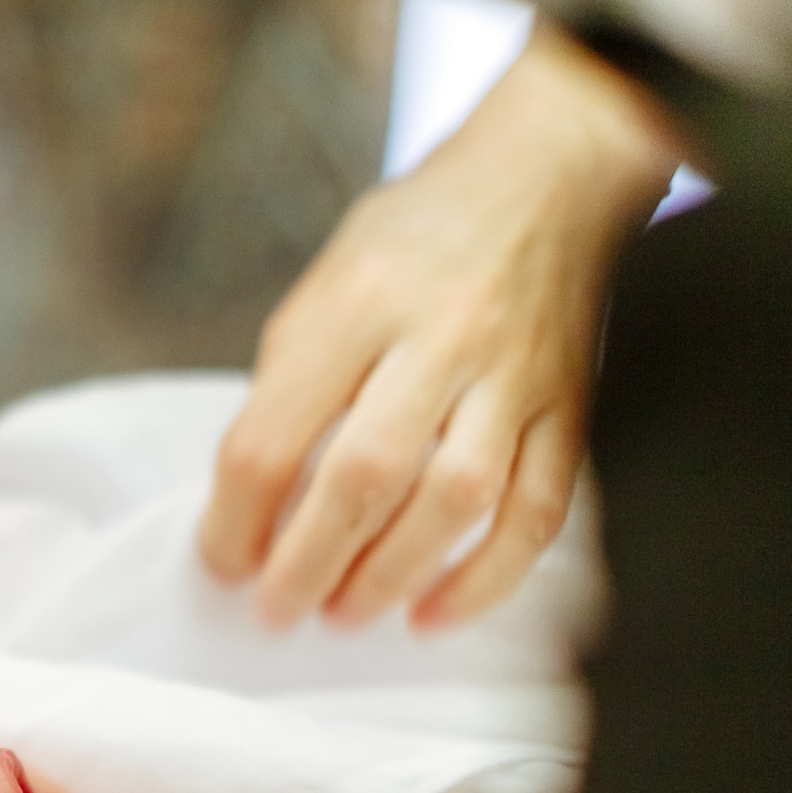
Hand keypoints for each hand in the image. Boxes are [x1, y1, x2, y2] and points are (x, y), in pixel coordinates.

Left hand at [198, 27, 677, 631]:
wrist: (546, 177)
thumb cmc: (416, 239)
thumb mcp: (327, 282)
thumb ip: (290, 383)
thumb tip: (253, 506)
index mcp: (358, 302)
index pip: (274, 436)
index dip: (235, 521)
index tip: (223, 564)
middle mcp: (440, 337)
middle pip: (364, 476)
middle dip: (308, 564)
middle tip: (277, 611)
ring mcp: (514, 376)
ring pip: (455, 501)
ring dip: (390, 577)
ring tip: (344, 614)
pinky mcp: (568, 410)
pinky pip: (535, 512)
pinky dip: (483, 579)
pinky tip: (434, 616)